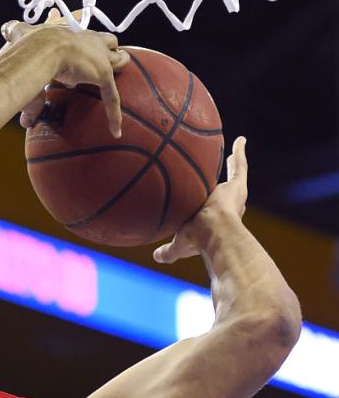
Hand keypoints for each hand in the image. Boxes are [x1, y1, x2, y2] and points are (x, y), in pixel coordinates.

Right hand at [2, 10, 129, 136]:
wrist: (42, 48)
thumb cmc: (29, 46)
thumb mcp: (20, 42)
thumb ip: (13, 43)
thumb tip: (5, 53)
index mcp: (69, 33)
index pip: (81, 36)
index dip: (81, 44)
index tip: (74, 54)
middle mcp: (88, 40)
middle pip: (107, 41)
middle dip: (107, 48)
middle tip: (104, 59)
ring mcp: (98, 57)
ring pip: (117, 60)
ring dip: (119, 66)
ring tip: (121, 75)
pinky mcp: (103, 74)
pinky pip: (112, 97)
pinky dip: (114, 114)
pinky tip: (116, 130)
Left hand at [153, 137, 248, 263]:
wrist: (213, 232)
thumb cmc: (196, 240)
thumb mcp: (179, 245)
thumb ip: (168, 252)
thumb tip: (156, 257)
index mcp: (213, 218)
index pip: (212, 210)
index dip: (210, 207)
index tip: (208, 205)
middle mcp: (226, 206)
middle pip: (226, 194)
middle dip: (225, 189)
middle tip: (223, 182)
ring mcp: (233, 195)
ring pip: (235, 176)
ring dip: (235, 165)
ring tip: (232, 154)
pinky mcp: (238, 187)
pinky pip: (240, 165)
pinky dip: (240, 152)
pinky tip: (241, 139)